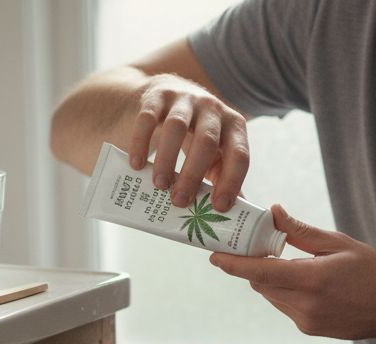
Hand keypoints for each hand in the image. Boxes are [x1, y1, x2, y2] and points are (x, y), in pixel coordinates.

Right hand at [129, 74, 248, 211]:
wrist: (167, 95)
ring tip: (159, 185)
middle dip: (193, 175)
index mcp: (234, 127)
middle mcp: (213, 108)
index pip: (239, 155)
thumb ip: (224, 178)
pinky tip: (136, 165)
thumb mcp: (215, 153)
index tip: (217, 207)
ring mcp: (185, 99)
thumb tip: (236, 217)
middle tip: (179, 201)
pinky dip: (141, 142)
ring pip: (177, 127)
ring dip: (167, 159)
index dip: (231, 182)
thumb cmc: (196, 134)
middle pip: (206, 142)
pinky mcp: (158, 95)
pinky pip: (148, 117)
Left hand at [210, 206, 375, 340]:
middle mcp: (306, 305)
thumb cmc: (373, 272)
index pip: (261, 272)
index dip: (234, 265)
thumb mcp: (339, 244)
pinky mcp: (309, 329)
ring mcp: (306, 321)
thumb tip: (274, 213)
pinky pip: (285, 306)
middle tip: (254, 245)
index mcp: (313, 280)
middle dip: (255, 265)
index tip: (214, 256)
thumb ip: (301, 232)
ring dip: (271, 279)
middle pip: (262, 284)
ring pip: (271, 296)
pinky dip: (285, 291)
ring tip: (288, 262)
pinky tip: (306, 281)